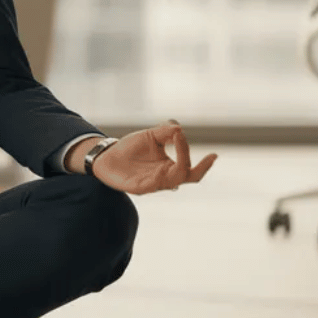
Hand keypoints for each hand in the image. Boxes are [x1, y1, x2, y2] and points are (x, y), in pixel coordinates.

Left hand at [92, 120, 215, 195]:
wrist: (106, 156)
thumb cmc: (130, 148)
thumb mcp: (150, 136)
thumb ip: (165, 132)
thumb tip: (179, 129)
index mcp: (170, 166)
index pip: (191, 168)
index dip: (204, 163)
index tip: (205, 149)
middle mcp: (165, 177)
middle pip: (189, 177)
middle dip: (201, 168)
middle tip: (210, 157)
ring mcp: (153, 184)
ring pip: (174, 181)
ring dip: (180, 164)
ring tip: (177, 139)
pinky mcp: (139, 188)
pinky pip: (153, 186)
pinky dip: (159, 178)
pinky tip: (161, 167)